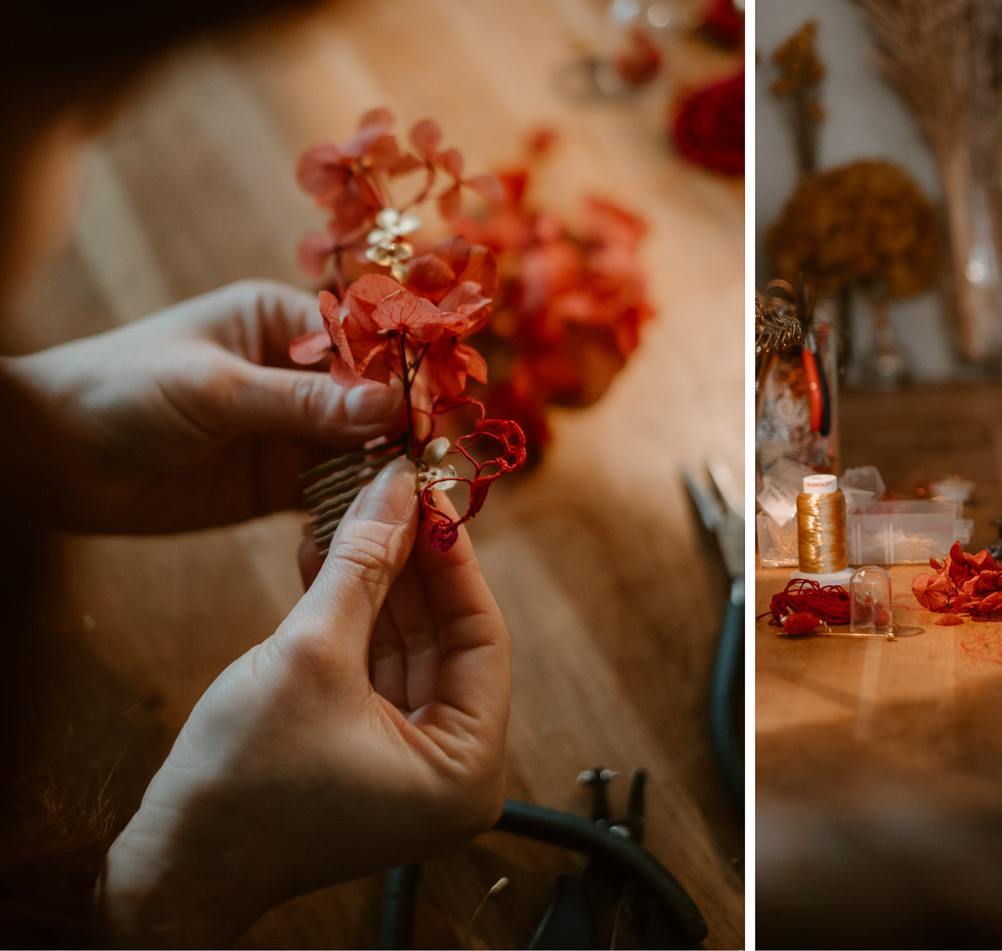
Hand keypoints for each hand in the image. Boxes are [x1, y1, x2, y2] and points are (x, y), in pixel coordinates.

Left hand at [3, 279, 402, 532]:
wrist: (45, 460)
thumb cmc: (121, 391)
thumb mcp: (215, 389)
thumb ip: (302, 402)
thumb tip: (390, 404)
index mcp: (280, 321)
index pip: (361, 340)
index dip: (400, 372)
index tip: (434, 406)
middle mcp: (295, 371)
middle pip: (371, 396)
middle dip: (402, 425)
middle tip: (435, 458)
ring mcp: (289, 429)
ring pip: (359, 446)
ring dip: (386, 468)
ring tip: (420, 496)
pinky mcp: (277, 482)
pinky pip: (333, 490)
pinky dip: (358, 504)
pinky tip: (384, 520)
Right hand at [98, 459, 509, 946]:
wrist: (170, 863)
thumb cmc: (241, 786)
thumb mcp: (312, 652)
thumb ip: (363, 564)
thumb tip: (395, 488)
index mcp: (466, 768)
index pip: (482, 637)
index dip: (454, 560)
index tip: (431, 497)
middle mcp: (452, 770)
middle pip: (445, 638)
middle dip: (412, 563)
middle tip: (393, 495)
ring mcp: (411, 765)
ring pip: (408, 647)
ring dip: (377, 581)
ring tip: (356, 513)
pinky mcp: (369, 753)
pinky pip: (376, 668)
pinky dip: (354, 617)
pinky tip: (330, 559)